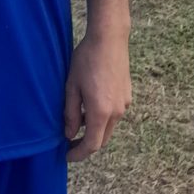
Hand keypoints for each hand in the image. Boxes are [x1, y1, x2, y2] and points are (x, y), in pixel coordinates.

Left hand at [64, 34, 131, 161]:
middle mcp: (117, 112)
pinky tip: (89, 105)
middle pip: (102, 139)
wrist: (109, 38)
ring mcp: (124, 104)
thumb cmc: (86, 60)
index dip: (78, 154)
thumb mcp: (71, 86)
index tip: (66, 155)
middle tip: (69, 142)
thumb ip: (70, 113)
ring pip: (109, 127)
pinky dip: (102, 118)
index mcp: (101, 112)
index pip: (92, 145)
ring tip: (76, 121)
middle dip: (86, 144)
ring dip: (94, 129)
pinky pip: (114, 115)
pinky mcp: (127, 95)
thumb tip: (69, 134)